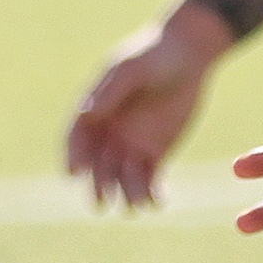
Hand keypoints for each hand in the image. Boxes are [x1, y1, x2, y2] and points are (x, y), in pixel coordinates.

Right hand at [67, 13, 226, 209]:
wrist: (189, 54)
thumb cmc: (155, 54)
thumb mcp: (132, 68)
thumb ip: (110, 90)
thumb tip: (86, 113)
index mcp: (94, 111)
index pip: (76, 139)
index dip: (73, 158)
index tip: (75, 174)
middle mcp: (107, 134)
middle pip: (97, 166)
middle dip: (98, 185)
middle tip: (102, 202)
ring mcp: (130, 147)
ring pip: (122, 179)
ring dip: (126, 195)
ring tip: (135, 208)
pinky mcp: (154, 155)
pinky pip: (149, 180)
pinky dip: (151, 194)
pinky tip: (158, 202)